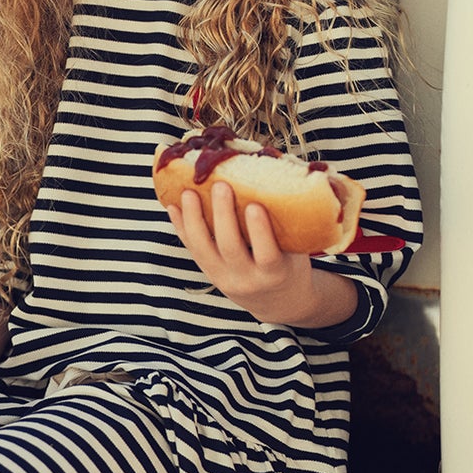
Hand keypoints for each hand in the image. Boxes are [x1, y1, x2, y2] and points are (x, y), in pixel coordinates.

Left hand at [164, 181, 319, 326]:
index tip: (255, 205)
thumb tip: (279, 170)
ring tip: (188, 191)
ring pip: (203, 249)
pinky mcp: (209, 273)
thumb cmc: (291, 265)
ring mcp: (224, 278)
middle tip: (220, 185)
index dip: (259, 231)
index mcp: (276, 273)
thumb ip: (288, 221)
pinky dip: (181, 227)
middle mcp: (247, 279)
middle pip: (230, 248)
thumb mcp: (298, 250)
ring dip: (193, 218)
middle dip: (222, 216)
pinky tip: (173, 206)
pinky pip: (192, 249)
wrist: (278, 301)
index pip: (267, 254)